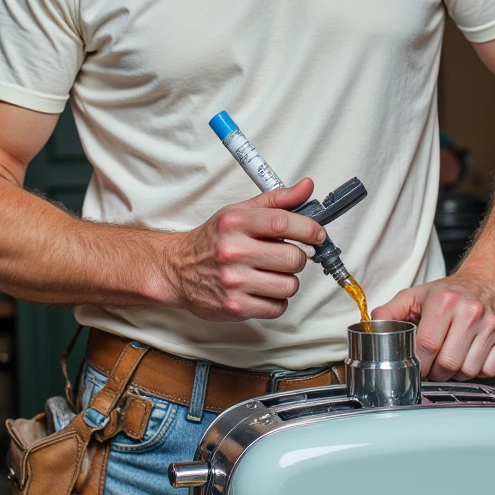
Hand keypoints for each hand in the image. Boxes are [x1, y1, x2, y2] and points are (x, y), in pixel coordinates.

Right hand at [160, 178, 324, 321]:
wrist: (177, 270)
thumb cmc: (213, 240)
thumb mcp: (239, 212)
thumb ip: (276, 200)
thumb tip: (307, 187)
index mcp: (235, 223)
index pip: (283, 223)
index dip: (309, 229)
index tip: (317, 234)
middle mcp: (233, 251)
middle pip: (293, 258)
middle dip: (296, 257)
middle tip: (284, 256)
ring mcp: (233, 281)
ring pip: (289, 285)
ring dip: (287, 280)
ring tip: (271, 274)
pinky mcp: (235, 306)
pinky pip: (277, 307)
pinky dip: (276, 300)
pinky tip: (263, 290)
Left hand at [373, 271, 494, 379]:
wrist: (491, 279)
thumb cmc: (451, 291)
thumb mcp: (416, 295)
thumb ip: (390, 312)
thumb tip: (372, 328)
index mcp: (444, 302)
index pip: (426, 346)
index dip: (419, 362)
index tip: (417, 363)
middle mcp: (470, 312)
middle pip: (447, 363)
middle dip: (436, 371)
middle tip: (433, 364)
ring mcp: (491, 326)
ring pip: (468, 371)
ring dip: (456, 373)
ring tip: (451, 359)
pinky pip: (488, 371)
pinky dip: (477, 371)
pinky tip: (469, 357)